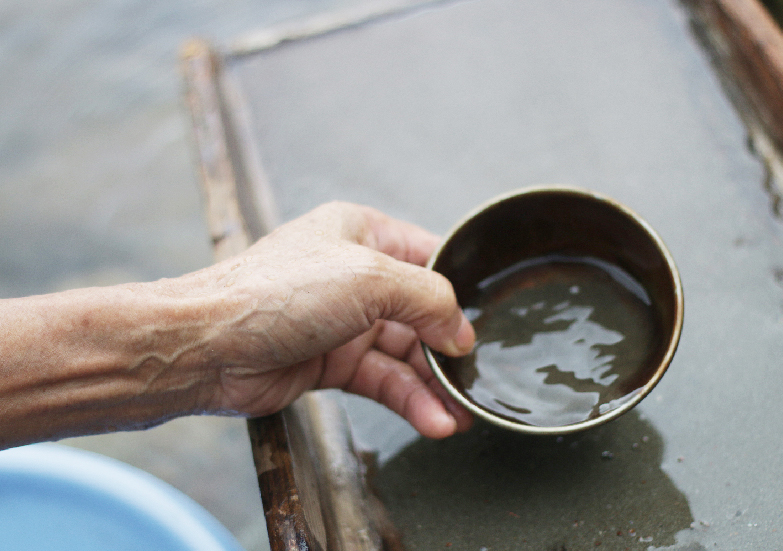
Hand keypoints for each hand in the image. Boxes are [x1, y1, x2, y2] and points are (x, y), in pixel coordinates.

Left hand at [198, 202, 474, 437]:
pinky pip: (382, 381)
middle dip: (447, 348)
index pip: (427, 256)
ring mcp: (343, 322)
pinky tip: (433, 420)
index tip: (483, 320)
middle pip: (420, 312)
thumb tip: (461, 330)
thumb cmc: (273, 293)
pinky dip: (409, 401)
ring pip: (404, 354)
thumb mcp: (368, 279)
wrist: (207, 347)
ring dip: (432, 385)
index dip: (457, 288)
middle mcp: (355, 276)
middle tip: (473, 379)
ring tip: (460, 414)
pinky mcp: (331, 363)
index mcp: (361, 234)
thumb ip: (427, 299)